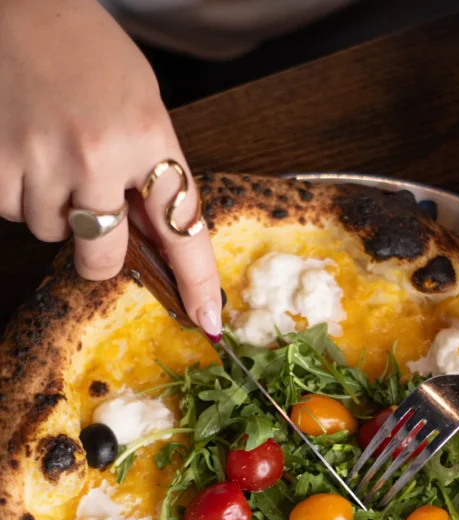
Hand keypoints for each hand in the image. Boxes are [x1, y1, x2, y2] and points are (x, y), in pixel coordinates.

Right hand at [0, 0, 221, 336]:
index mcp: (147, 134)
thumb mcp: (142, 103)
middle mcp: (97, 153)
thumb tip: (158, 244)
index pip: (183, 228)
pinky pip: (9, 211)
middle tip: (89, 214)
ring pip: (48, 234)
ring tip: (48, 150)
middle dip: (98, 252)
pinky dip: (14, 189)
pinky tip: (21, 146)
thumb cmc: (84, 49)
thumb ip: (152, 171)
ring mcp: (41, 157)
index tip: (209, 319)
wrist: (17, 0)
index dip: (197, 281)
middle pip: (102, 257)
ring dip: (49, 206)